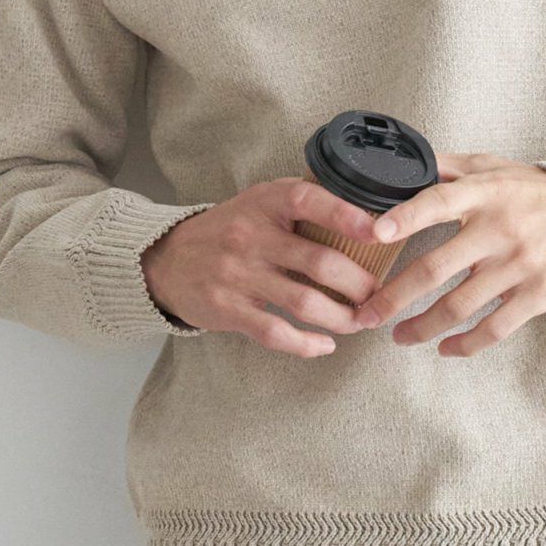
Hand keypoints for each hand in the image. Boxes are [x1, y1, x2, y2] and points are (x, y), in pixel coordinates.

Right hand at [141, 177, 388, 357]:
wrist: (166, 260)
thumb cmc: (229, 229)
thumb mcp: (259, 202)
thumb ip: (301, 204)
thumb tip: (364, 215)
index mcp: (265, 202)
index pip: (309, 201)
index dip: (347, 215)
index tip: (379, 232)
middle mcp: (251, 236)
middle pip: (319, 262)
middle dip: (359, 284)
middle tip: (379, 295)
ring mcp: (238, 274)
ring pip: (304, 302)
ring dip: (341, 317)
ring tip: (361, 322)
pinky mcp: (228, 309)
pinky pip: (276, 332)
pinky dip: (306, 343)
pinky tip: (325, 344)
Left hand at [349, 152, 545, 356]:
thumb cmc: (539, 192)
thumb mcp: (496, 167)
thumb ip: (451, 168)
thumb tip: (405, 163)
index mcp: (486, 193)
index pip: (439, 201)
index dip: (406, 217)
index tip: (375, 234)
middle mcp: (500, 228)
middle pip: (436, 268)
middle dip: (394, 297)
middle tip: (366, 314)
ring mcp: (520, 264)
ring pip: (460, 305)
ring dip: (422, 326)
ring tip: (399, 336)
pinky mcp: (539, 294)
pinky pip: (495, 327)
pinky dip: (466, 344)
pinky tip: (445, 348)